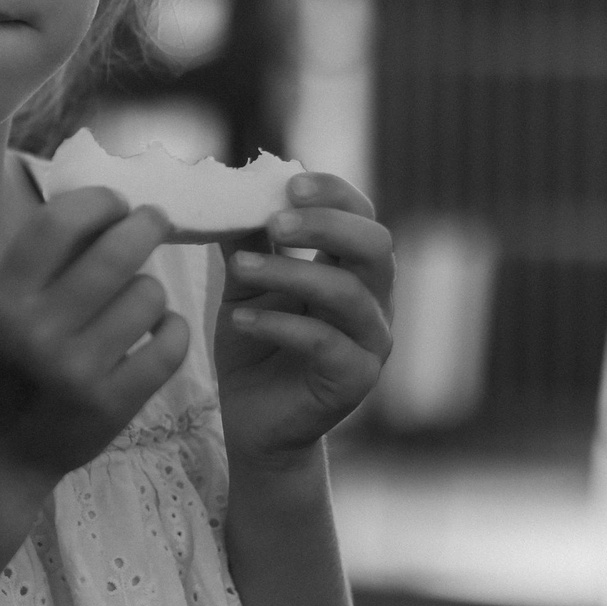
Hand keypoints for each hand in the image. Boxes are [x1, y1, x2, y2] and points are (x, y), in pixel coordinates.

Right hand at [0, 189, 192, 482]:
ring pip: (149, 295)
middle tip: (155, 221)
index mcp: (3, 299)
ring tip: (136, 303)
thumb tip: (107, 210)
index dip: (98, 201)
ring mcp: (79, 369)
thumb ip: (40, 267)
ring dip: (150, 291)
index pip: (58, 223)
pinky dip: (171, 329)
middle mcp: (38, 330)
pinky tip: (157, 332)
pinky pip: (170, 343)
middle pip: (117, 251)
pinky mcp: (115, 403)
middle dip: (147, 224)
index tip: (115, 203)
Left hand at [214, 172, 393, 465]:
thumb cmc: (255, 344)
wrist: (252, 421)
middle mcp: (373, 300)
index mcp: (352, 269)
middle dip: (326, 225)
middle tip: (274, 222)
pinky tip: (240, 318)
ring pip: (348, 293)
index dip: (334, 194)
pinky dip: (280, 325)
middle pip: (376, 245)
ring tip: (239, 270)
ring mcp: (372, 341)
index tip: (289, 184)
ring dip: (291, 273)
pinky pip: (325, 343)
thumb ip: (248, 243)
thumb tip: (230, 190)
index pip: (362, 216)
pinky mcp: (355, 379)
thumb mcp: (246, 285)